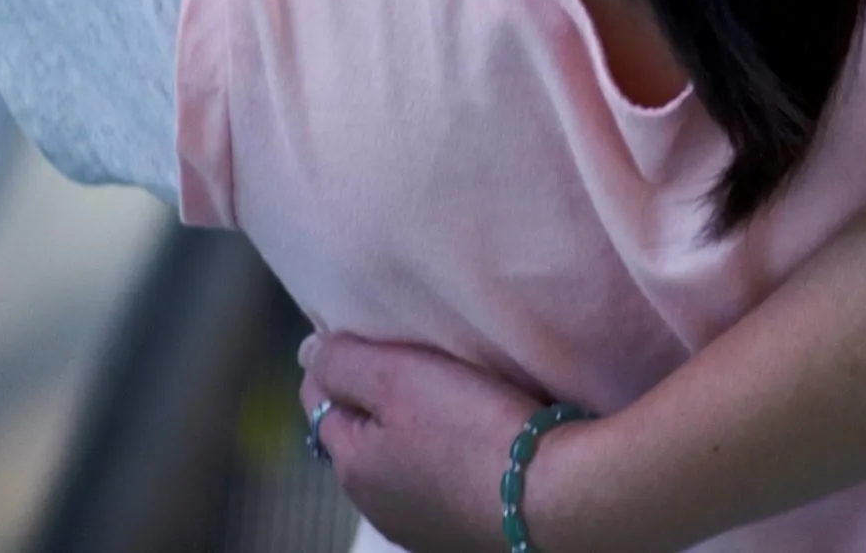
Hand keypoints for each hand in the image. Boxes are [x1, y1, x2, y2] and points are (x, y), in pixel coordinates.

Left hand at [302, 331, 547, 552]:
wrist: (556, 499)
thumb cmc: (474, 431)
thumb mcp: (399, 379)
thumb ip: (345, 363)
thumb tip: (309, 353)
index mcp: (352, 465)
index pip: (320, 399)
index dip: (338, 361)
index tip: (369, 332)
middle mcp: (376, 505)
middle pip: (362, 434)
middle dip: (377, 398)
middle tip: (416, 359)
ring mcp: (421, 526)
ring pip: (402, 462)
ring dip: (414, 432)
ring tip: (452, 398)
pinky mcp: (464, 534)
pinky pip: (441, 485)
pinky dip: (448, 461)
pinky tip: (478, 443)